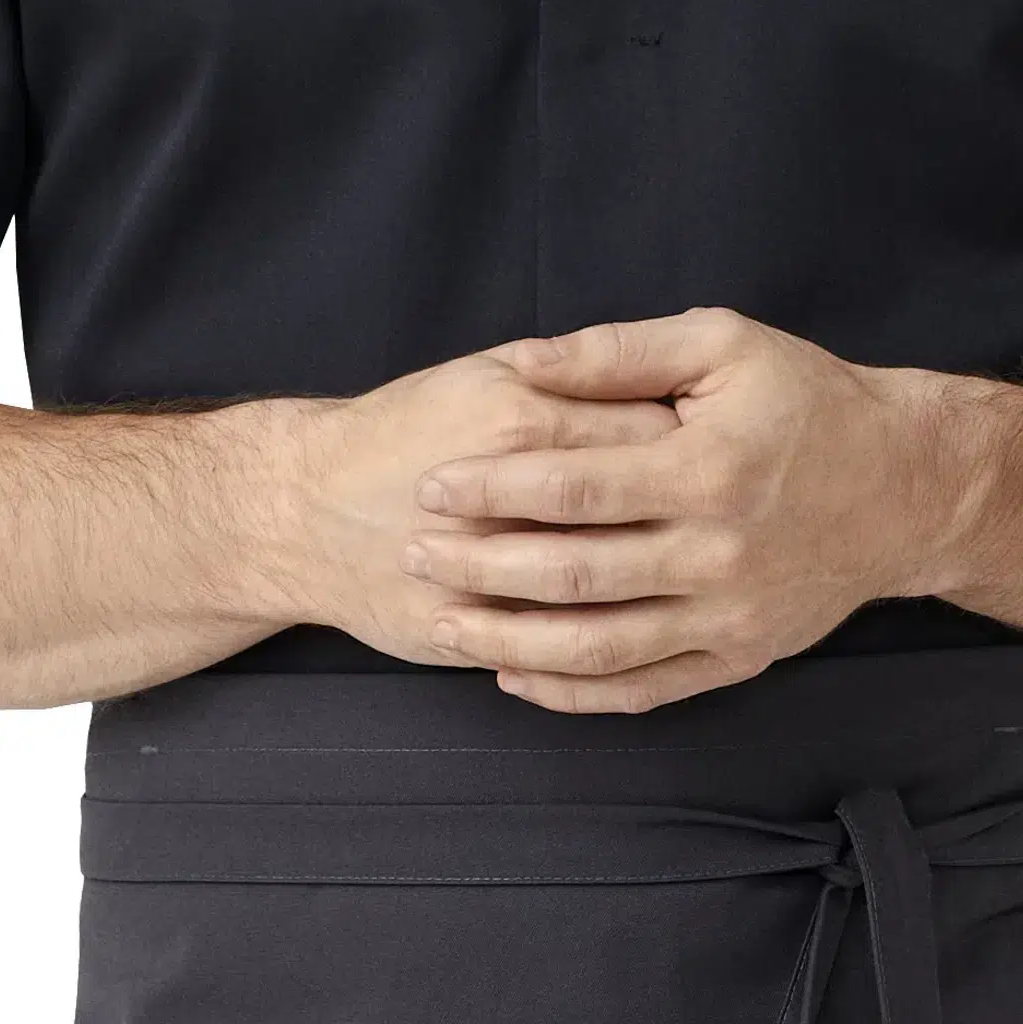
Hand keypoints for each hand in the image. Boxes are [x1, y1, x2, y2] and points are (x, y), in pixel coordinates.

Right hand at [265, 343, 683, 658]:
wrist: (298, 512)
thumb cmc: (397, 432)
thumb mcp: (480, 374)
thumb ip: (571, 371)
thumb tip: (662, 385)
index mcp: (522, 427)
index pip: (649, 435)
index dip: (700, 442)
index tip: (724, 445)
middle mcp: (513, 506)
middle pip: (643, 515)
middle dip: (692, 518)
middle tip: (720, 512)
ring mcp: (492, 581)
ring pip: (611, 595)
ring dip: (655, 587)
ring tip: (678, 566)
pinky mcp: (477, 635)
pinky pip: (566, 652)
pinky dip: (610, 642)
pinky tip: (632, 619)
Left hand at [400, 309, 986, 713]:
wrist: (908, 489)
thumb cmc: (811, 403)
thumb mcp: (724, 345)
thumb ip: (617, 353)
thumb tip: (522, 359)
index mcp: (708, 469)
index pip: (575, 488)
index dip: (494, 489)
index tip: (432, 484)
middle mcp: (718, 552)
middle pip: (575, 573)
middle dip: (482, 567)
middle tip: (414, 554)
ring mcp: (729, 614)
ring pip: (600, 646)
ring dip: (511, 642)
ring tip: (442, 624)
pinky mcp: (739, 656)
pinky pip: (644, 690)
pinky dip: (573, 693)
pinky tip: (515, 677)